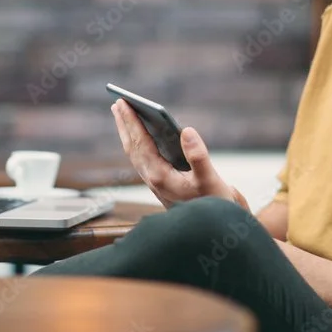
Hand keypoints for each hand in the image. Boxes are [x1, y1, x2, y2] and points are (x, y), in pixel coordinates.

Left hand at [110, 100, 248, 210]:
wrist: (212, 228)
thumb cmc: (213, 204)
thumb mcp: (210, 180)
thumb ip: (198, 156)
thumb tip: (186, 131)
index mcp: (160, 176)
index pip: (141, 143)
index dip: (131, 122)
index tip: (123, 103)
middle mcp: (152, 179)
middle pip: (132, 147)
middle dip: (125, 124)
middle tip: (118, 103)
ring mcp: (154, 182)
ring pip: (135, 153)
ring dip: (128, 133)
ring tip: (123, 115)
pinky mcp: (160, 184)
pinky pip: (142, 158)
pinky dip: (138, 143)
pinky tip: (140, 135)